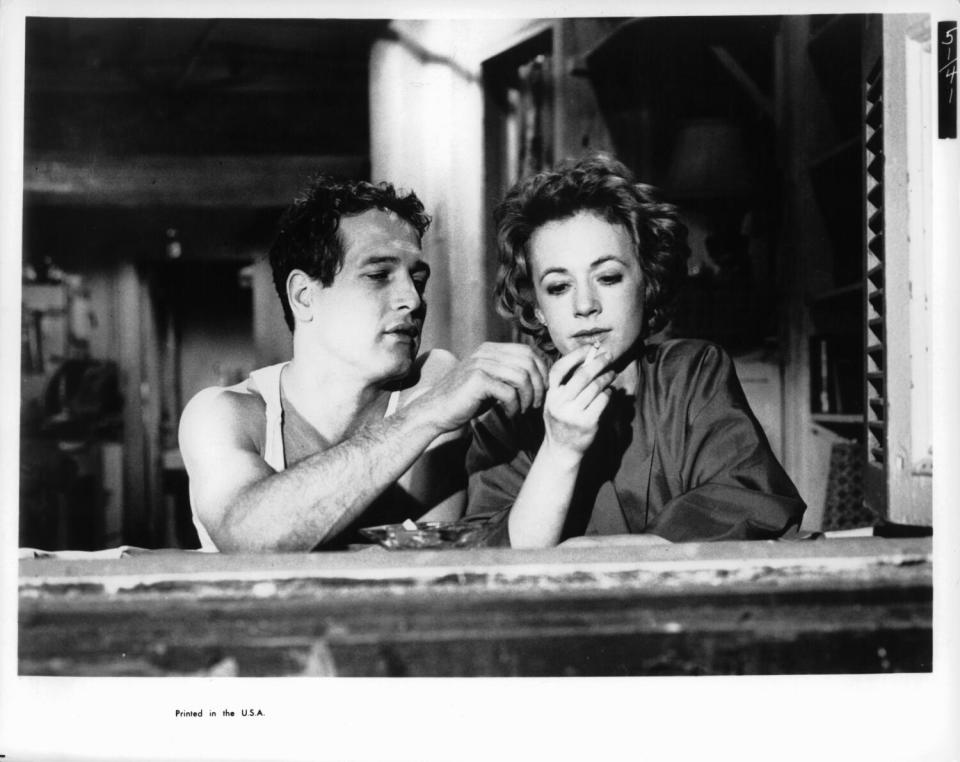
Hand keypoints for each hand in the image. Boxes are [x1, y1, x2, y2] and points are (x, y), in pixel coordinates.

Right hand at [409, 342, 548, 432]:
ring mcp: (480, 364)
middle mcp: (486, 352)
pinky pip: (509, 392)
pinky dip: (515, 406)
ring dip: (528, 397)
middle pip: (528, 362)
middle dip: (538, 385)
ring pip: (521, 376)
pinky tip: (511, 414)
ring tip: (523, 410)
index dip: (541, 371)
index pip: (527, 351)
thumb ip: (509, 375)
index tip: (541, 391)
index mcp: (490, 349)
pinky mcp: (477, 380)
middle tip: (536, 404)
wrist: (436, 411)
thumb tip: (541, 377)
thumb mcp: (490, 382)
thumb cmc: (466, 400)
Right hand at [542, 344, 614, 457]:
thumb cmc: (561, 420)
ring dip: (606, 377)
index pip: (559, 369)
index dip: (574, 356)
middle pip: (582, 376)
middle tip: (608, 355)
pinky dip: (608, 394)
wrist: (561, 450)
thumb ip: (566, 384)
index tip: (589, 347)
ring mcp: (573, 414)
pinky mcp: (587, 423)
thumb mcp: (556, 402)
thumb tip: (587, 359)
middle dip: (598, 362)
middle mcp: (559, 403)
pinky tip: (607, 393)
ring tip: (611, 374)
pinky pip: (603, 400)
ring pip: (595, 387)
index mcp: (550, 395)